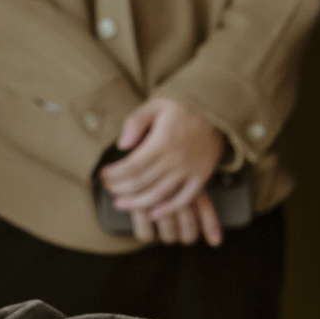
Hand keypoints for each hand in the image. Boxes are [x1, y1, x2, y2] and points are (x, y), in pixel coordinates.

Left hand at [102, 97, 229, 246]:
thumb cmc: (181, 107)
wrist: (216, 110)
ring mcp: (190, 169)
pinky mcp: (201, 176)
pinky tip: (154, 214)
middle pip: (141, 182)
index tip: (103, 175)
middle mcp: (176, 158)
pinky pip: (185, 199)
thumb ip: (136, 121)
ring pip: (159, 194)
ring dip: (137, 203)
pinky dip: (169, 209)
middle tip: (108, 188)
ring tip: (122, 203)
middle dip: (120, 188)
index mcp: (162, 141)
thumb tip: (122, 144)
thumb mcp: (156, 105)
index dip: (114, 174)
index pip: (131, 166)